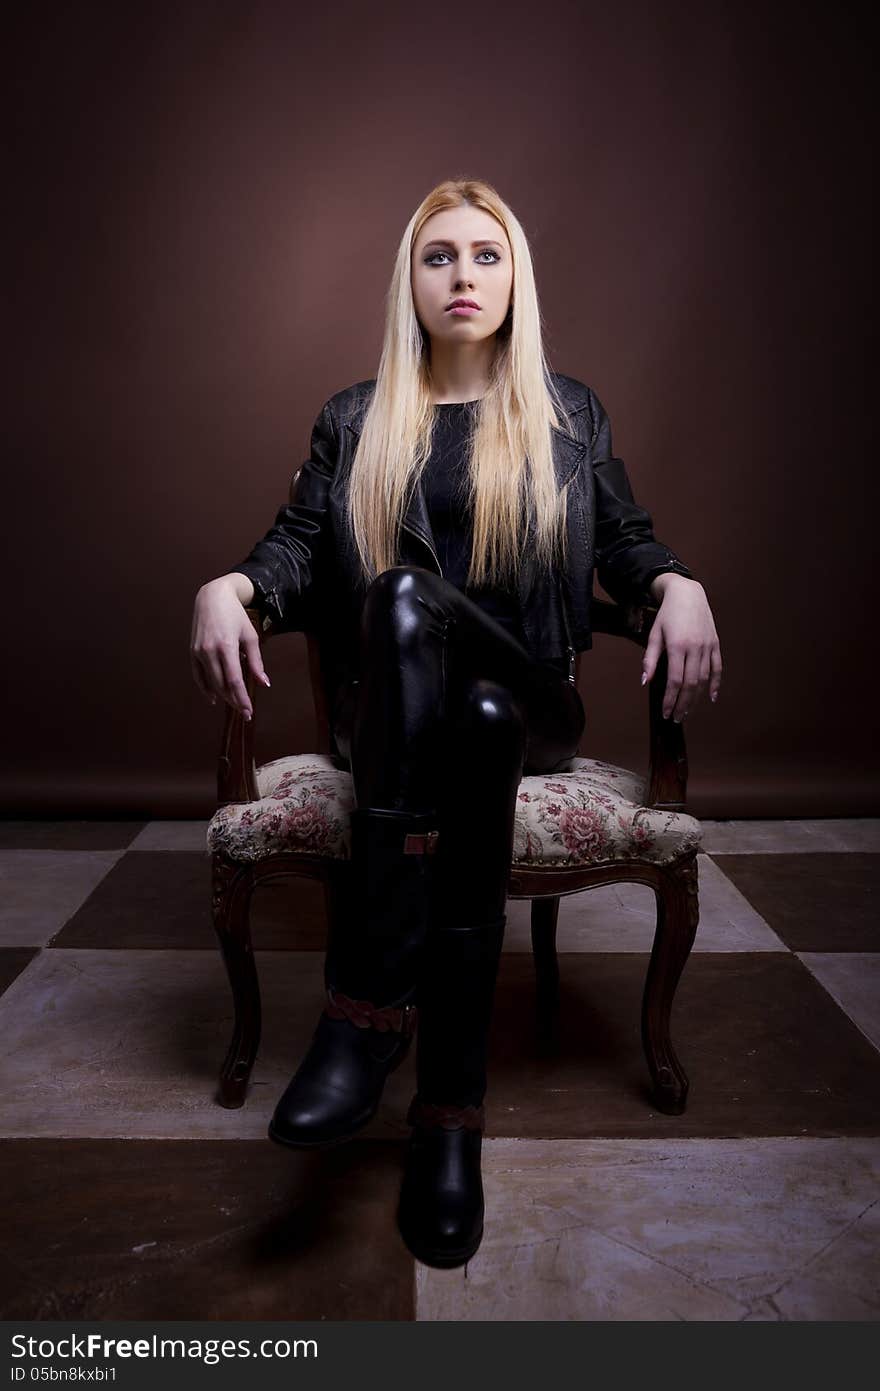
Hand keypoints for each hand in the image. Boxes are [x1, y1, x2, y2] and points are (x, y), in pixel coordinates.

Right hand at [190, 578, 270, 719]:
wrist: (212, 597)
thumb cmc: (235, 615)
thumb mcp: (250, 636)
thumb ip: (256, 662)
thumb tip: (263, 684)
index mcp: (227, 647)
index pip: (235, 681)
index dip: (242, 699)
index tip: (249, 712)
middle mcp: (210, 651)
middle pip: (222, 685)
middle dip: (234, 701)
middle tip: (244, 712)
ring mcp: (199, 652)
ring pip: (211, 682)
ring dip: (223, 696)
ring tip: (234, 704)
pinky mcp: (192, 651)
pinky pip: (198, 675)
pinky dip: (205, 688)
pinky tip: (214, 698)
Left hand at [641, 576, 721, 720]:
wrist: (687, 594)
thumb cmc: (667, 614)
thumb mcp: (654, 635)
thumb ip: (650, 659)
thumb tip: (644, 681)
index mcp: (677, 646)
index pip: (674, 681)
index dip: (670, 699)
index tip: (665, 712)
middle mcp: (694, 647)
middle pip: (690, 684)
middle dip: (683, 704)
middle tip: (676, 718)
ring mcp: (707, 646)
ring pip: (704, 679)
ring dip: (696, 698)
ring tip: (688, 711)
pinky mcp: (715, 644)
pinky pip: (717, 668)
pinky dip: (715, 684)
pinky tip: (710, 698)